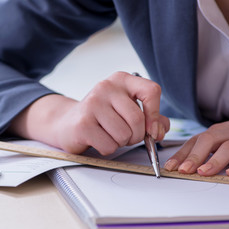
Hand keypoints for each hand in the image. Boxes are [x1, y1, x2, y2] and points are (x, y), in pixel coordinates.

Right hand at [10, 71, 169, 154]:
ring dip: (121, 143)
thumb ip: (151, 118)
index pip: (151, 91)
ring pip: (124, 135)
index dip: (155, 115)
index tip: (152, 129)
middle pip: (138, 119)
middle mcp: (106, 86)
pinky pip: (109, 145)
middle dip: (136, 136)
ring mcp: (92, 103)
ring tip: (110, 135)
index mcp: (121, 80)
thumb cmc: (102, 117)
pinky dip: (107, 149)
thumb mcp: (127, 110)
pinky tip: (98, 140)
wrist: (68, 122)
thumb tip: (160, 130)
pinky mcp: (83, 123)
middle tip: (127, 136)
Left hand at [164, 116, 228, 176]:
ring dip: (214, 160)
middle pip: (209, 140)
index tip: (170, 166)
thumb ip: (204, 150)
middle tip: (184, 169)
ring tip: (203, 172)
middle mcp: (228, 134)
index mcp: (216, 132)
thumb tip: (181, 165)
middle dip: (194, 156)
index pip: (194, 141)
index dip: (181, 154)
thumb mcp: (220, 139)